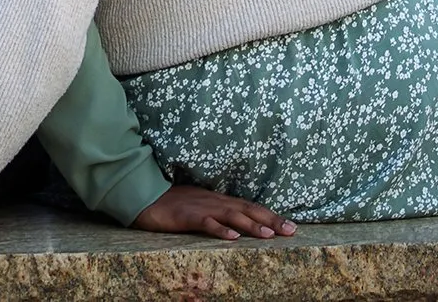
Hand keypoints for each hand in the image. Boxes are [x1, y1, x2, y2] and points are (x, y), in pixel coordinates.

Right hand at [132, 185, 297, 239]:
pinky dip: (220, 230)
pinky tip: (232, 238)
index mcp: (219, 200)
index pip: (250, 207)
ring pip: (231, 216)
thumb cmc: (173, 204)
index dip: (271, 215)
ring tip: (269, 234)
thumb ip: (218, 212)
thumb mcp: (200, 206)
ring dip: (251, 225)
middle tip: (291, 230)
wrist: (146, 198)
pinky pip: (206, 224)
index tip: (291, 225)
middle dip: (271, 219)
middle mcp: (215, 201)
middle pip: (248, 210)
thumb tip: (238, 224)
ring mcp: (202, 208)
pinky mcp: (187, 217)